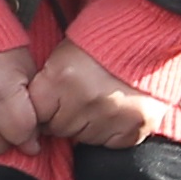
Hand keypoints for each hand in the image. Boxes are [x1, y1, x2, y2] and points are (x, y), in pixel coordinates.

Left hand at [28, 41, 162, 149]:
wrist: (146, 36)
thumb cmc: (99, 43)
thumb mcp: (63, 55)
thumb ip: (46, 86)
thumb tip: (33, 121)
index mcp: (63, 78)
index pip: (35, 114)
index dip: (43, 108)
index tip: (51, 102)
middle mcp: (87, 100)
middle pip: (59, 128)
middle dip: (64, 117)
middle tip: (78, 98)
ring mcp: (113, 115)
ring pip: (84, 138)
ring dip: (87, 125)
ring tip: (99, 101)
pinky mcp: (136, 126)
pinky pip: (112, 144)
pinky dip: (112, 132)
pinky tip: (115, 111)